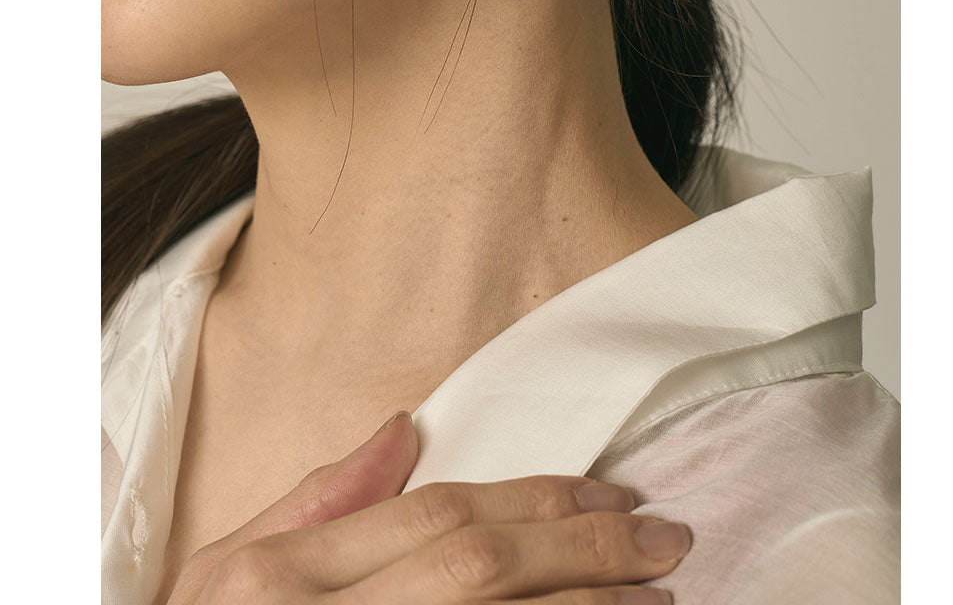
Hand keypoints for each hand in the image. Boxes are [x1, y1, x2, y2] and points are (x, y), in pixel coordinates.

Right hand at [162, 412, 691, 603]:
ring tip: (661, 595)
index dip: (533, 501)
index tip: (609, 492)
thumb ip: (315, 501)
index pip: (437, 517)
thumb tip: (405, 427)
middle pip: (480, 568)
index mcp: (281, 576)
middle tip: (666, 537)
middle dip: (583, 548)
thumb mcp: (222, 578)